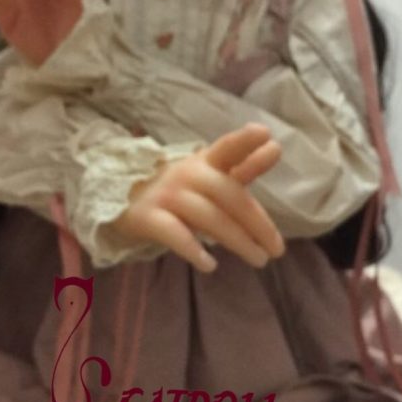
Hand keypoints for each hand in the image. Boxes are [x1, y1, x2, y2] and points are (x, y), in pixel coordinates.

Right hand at [106, 124, 286, 272]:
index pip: (228, 148)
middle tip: (277, 249)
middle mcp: (187, 174)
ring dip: (238, 240)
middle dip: (257, 222)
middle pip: (228, 195)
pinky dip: (193, 250)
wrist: (123, 199)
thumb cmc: (180, 189)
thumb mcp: (210, 174)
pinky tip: (210, 265)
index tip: (266, 136)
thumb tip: (276, 147)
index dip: (245, 142)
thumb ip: (243, 166)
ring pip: (209, 217)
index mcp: (206, 161)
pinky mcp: (148, 218)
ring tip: (259, 260)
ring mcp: (167, 196)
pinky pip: (174, 234)